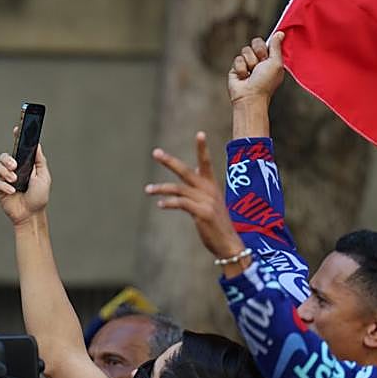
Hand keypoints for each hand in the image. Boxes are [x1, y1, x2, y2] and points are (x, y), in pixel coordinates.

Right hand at [0, 139, 51, 226]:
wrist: (31, 214)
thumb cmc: (39, 197)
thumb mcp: (44, 177)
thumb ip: (40, 161)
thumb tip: (37, 144)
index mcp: (25, 165)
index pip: (19, 148)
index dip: (17, 137)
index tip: (17, 129)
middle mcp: (14, 170)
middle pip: (4, 156)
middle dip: (7, 159)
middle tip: (14, 165)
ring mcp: (6, 179)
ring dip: (5, 172)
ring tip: (14, 180)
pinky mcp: (0, 189)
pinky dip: (5, 186)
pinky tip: (12, 191)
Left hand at [145, 131, 246, 261]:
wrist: (229, 244)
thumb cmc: (217, 224)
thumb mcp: (211, 202)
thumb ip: (202, 187)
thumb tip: (195, 170)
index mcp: (212, 186)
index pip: (206, 163)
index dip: (203, 148)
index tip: (200, 133)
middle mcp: (209, 191)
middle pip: (186, 171)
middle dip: (170, 161)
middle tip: (156, 152)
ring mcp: (206, 201)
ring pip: (179, 189)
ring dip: (161, 188)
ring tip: (148, 190)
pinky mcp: (202, 213)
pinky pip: (181, 204)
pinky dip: (169, 203)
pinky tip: (161, 204)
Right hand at [228, 31, 285, 107]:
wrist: (250, 96)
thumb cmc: (265, 83)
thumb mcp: (276, 63)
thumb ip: (276, 47)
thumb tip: (280, 33)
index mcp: (271, 59)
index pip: (267, 42)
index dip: (266, 47)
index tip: (266, 55)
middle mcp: (260, 60)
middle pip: (256, 42)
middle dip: (258, 52)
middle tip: (260, 64)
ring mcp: (248, 63)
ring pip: (246, 50)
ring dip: (250, 62)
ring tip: (251, 73)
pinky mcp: (237, 67)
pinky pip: (237, 59)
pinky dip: (241, 68)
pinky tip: (244, 77)